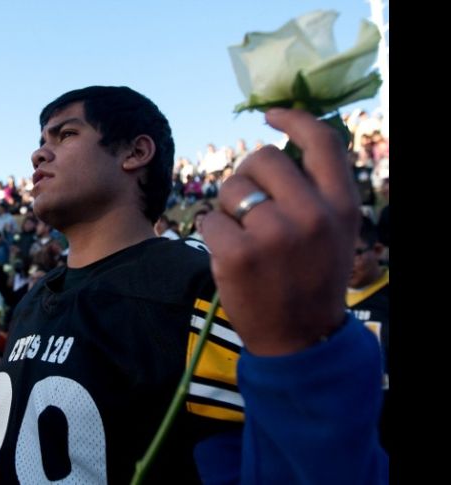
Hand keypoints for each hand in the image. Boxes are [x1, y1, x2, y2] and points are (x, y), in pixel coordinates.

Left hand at [201, 108, 358, 355]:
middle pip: (261, 159)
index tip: (270, 115)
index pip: (322, 141)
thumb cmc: (311, 281)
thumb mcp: (334, 234)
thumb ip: (316, 193)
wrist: (299, 341)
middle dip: (247, 178)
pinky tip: (230, 257)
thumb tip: (277, 153)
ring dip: (229, 209)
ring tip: (245, 239)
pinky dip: (212, 234)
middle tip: (250, 209)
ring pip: (230, 189)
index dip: (293, 119)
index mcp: (341, 206)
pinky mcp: (238, 253)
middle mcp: (311, 214)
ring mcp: (274, 233)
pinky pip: (209, 219)